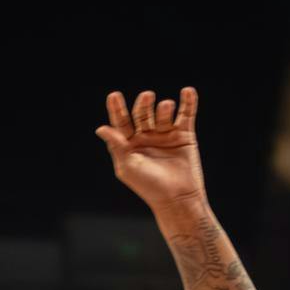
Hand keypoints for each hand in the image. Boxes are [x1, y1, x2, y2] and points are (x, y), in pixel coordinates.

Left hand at [96, 87, 206, 210]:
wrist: (178, 198)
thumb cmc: (149, 186)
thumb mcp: (128, 166)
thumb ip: (116, 145)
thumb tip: (101, 128)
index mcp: (130, 144)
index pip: (121, 122)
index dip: (117, 109)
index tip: (114, 96)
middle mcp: (147, 137)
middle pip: (142, 114)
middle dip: (143, 104)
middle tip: (147, 97)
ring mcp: (166, 135)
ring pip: (163, 114)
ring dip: (164, 107)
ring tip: (166, 106)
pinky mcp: (185, 136)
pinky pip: (186, 115)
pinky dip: (189, 103)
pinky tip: (188, 91)